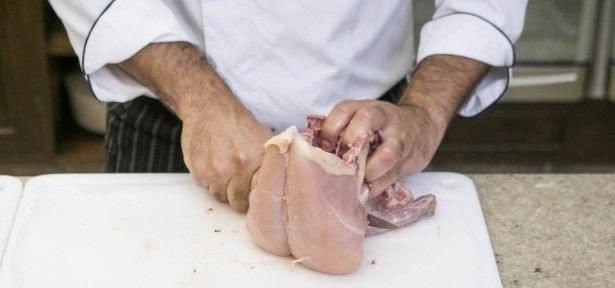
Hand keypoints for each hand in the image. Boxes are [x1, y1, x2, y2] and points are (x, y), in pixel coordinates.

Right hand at [118, 42, 272, 211]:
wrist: (209, 107)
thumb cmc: (239, 123)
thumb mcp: (264, 139)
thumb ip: (274, 162)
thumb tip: (282, 183)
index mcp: (260, 160)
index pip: (261, 196)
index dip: (257, 196)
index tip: (255, 191)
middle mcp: (240, 167)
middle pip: (239, 202)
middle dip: (239, 197)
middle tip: (238, 184)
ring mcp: (218, 171)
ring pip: (220, 196)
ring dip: (223, 188)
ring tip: (224, 171)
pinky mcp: (200, 172)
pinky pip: (206, 187)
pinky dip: (209, 180)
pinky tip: (212, 164)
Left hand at [320, 100, 445, 196]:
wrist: (423, 125)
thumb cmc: (382, 126)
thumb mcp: (363, 119)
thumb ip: (342, 131)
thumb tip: (313, 152)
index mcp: (366, 108)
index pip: (344, 110)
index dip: (330, 128)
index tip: (323, 147)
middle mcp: (384, 119)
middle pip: (366, 119)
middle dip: (351, 142)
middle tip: (342, 161)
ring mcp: (399, 139)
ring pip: (387, 153)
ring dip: (369, 170)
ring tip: (358, 182)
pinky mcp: (409, 159)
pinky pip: (393, 175)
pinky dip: (378, 186)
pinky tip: (366, 192)